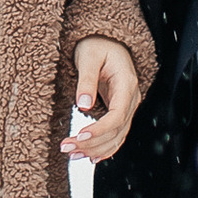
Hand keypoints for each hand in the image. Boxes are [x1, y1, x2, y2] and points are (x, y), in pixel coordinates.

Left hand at [67, 37, 144, 161]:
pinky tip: (90, 157)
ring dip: (96, 149)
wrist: (106, 41)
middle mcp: (131, 98)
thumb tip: (83, 104)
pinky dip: (104, 148)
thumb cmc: (97, 44)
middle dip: (92, 143)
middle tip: (67, 148)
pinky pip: (116, 135)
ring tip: (72, 154)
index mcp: (127, 84)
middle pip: (116, 130)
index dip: (100, 129)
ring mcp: (127, 106)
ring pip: (117, 136)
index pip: (117, 115)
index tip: (80, 136)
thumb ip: (87, 80)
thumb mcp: (88, 57)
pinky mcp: (119, 111)